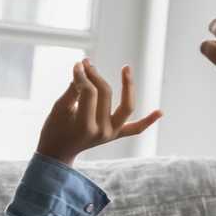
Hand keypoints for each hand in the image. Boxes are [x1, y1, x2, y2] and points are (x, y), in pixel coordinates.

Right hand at [36, 59, 161, 164]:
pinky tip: (160, 112)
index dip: (83, 76)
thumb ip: (74, 88)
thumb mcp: (59, 107)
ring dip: (128, 87)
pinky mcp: (116, 135)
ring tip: (126, 68)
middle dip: (95, 75)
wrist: (58, 152)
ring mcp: (112, 134)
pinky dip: (148, 121)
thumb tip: (84, 67)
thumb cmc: (55, 128)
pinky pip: (135, 129)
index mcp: (86, 126)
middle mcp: (103, 131)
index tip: (77, 65)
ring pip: (126, 107)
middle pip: (105, 94)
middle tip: (85, 63)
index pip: (89, 92)